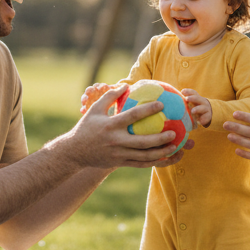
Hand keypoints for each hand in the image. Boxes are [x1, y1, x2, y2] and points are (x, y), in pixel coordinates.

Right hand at [69, 86, 184, 168]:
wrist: (74, 152)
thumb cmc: (86, 128)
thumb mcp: (94, 110)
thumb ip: (109, 97)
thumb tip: (125, 86)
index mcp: (110, 126)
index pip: (132, 116)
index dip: (147, 110)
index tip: (161, 104)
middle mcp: (116, 141)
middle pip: (142, 142)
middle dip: (160, 139)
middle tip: (174, 132)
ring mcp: (119, 154)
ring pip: (144, 156)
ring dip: (161, 153)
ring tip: (175, 147)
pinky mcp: (120, 163)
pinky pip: (140, 164)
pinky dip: (154, 162)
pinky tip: (165, 158)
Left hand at [182, 88, 211, 128]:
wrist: (208, 113)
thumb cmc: (196, 107)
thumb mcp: (192, 103)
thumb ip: (185, 102)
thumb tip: (172, 101)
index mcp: (197, 97)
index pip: (193, 93)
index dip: (188, 92)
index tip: (182, 92)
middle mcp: (202, 102)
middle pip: (198, 98)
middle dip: (192, 98)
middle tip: (187, 99)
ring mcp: (206, 108)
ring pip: (203, 108)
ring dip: (197, 109)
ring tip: (192, 111)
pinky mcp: (208, 116)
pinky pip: (206, 117)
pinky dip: (203, 119)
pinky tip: (200, 121)